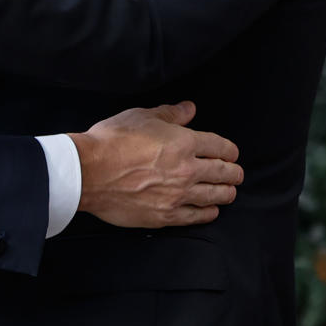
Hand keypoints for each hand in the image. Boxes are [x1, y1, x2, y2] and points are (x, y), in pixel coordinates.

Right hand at [70, 102, 241, 228]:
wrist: (88, 172)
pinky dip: (208, 213)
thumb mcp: (141, 116)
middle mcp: (187, 170)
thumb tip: (189, 109)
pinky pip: (197, 217)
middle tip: (236, 174)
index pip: (220, 146)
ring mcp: (178, 195)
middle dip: (234, 173)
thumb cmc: (111, 141)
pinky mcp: (165, 215)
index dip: (230, 150)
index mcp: (184, 142)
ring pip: (216, 196)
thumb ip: (169, 113)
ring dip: (226, 193)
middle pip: (224, 173)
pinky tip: (211, 211)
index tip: (232, 154)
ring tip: (229, 192)